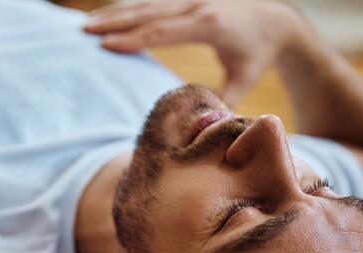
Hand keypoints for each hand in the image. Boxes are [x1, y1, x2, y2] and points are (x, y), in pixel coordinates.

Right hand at [83, 1, 303, 106]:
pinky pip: (154, 2)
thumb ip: (221, 102)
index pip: (164, 31)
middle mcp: (198, 4)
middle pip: (149, 12)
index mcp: (210, 24)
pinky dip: (129, 9)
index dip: (133, 38)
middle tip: (84, 30)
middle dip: (115, 21)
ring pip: (148, 3)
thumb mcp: (244, 81)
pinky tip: (108, 15)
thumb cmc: (258, 55)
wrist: (277, 21)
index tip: (105, 45)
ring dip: (116, 13)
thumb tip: (202, 130)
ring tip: (86, 23)